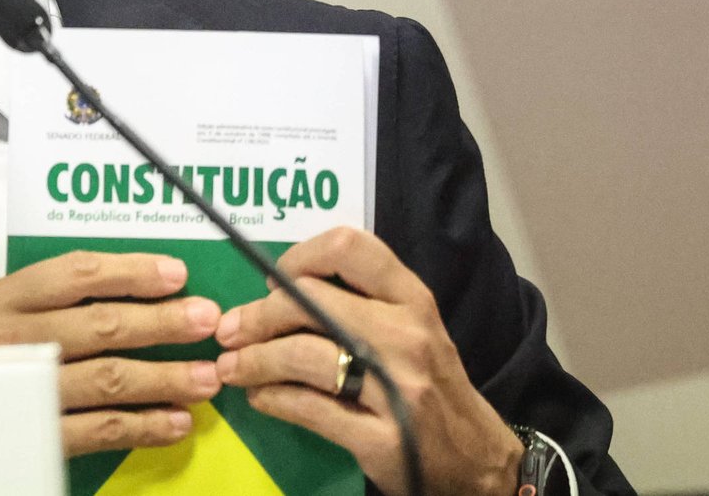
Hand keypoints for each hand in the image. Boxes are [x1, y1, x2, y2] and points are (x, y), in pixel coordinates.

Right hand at [0, 251, 222, 455]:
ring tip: (205, 378)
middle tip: (206, 320)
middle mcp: (8, 342)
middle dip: (161, 322)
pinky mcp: (33, 438)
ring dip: (165, 377)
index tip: (176, 274)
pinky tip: (176, 421)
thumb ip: (48, 303)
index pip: (74, 274)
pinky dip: (144, 426)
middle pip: (100, 325)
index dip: (131, 271)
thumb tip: (134, 293)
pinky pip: (100, 430)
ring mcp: (21, 392)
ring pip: (108, 379)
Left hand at [214, 227, 522, 495]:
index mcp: (411, 299)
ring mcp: (398, 389)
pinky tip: (260, 397)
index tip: (274, 282)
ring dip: (253, 360)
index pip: (349, 248)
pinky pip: (308, 408)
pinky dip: (272, 399)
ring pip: (301, 355)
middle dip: (257, 315)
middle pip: (308, 300)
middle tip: (230, 331)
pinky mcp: (383, 439)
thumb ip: (356, 302)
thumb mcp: (407, 329)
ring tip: (232, 368)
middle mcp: (408, 336)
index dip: (299, 258)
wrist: (477, 461)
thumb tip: (275, 289)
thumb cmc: (429, 386)